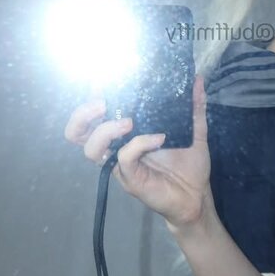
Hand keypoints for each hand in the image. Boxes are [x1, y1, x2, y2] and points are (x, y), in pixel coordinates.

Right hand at [63, 72, 211, 228]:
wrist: (197, 196)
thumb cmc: (190, 166)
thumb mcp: (194, 131)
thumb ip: (194, 106)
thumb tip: (197, 79)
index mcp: (125, 133)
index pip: (95, 114)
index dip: (92, 97)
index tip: (102, 79)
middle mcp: (116, 147)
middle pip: (78, 132)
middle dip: (83, 113)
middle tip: (102, 102)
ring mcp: (121, 164)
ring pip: (90, 147)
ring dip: (104, 130)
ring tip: (128, 122)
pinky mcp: (130, 178)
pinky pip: (123, 157)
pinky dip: (139, 144)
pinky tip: (158, 138)